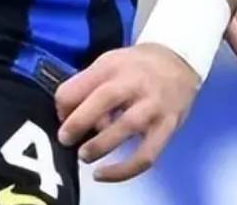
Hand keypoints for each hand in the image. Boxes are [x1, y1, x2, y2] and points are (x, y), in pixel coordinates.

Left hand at [54, 43, 197, 182]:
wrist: (177, 62)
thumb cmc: (134, 66)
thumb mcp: (108, 63)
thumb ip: (88, 85)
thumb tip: (65, 114)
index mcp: (111, 65)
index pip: (82, 82)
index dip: (64, 103)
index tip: (60, 117)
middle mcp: (133, 83)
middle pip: (103, 100)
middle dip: (79, 122)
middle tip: (64, 139)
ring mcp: (152, 106)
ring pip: (125, 127)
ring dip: (100, 145)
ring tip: (83, 156)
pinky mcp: (167, 128)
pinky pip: (146, 155)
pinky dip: (123, 170)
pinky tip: (104, 175)